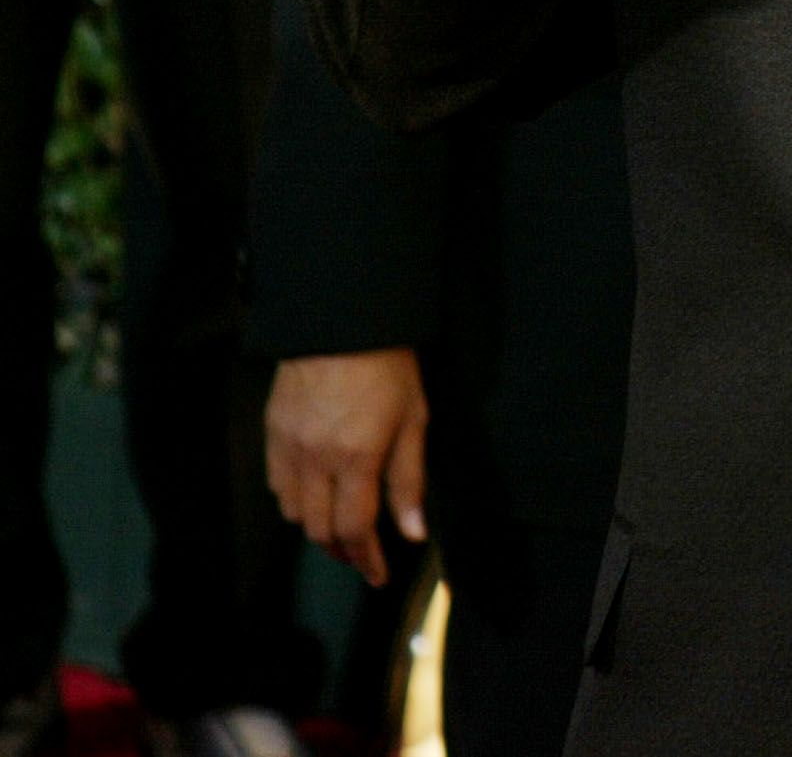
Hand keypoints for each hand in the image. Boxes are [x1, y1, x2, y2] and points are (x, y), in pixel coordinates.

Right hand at [265, 349, 428, 585]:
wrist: (341, 320)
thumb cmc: (389, 365)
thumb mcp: (415, 418)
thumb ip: (409, 479)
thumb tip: (413, 532)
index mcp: (356, 458)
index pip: (355, 530)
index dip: (367, 560)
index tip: (378, 576)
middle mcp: (315, 461)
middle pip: (320, 530)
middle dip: (343, 551)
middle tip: (363, 556)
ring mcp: (288, 448)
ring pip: (293, 513)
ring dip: (317, 529)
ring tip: (341, 530)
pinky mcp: (271, 434)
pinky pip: (277, 486)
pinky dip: (294, 502)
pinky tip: (314, 497)